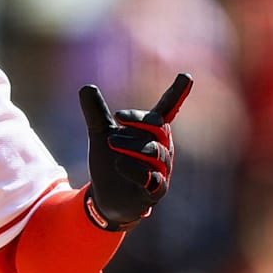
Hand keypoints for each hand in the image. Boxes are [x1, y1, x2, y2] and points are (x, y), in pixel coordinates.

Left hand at [78, 73, 192, 230]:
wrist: (105, 197)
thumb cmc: (109, 162)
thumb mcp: (99, 134)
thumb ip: (95, 112)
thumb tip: (86, 86)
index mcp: (150, 133)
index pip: (166, 110)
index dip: (177, 93)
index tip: (186, 75)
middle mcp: (161, 150)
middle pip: (159, 128)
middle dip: (139, 121)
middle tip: (116, 117)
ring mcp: (161, 172)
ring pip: (156, 153)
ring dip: (133, 146)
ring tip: (111, 142)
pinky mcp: (155, 192)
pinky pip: (154, 180)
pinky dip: (136, 170)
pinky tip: (120, 165)